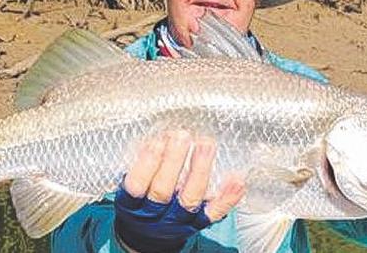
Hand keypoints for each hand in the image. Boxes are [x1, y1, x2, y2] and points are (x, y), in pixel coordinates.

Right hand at [114, 131, 245, 252]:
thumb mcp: (130, 182)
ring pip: (189, 199)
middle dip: (173, 161)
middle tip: (182, 136)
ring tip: (206, 145)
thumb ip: (141, 162)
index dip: (146, 164)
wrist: (149, 235)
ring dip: (199, 170)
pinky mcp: (198, 223)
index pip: (137, 186)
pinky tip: (236, 179)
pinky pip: (214, 212)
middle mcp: (154, 214)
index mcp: (132, 204)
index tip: (156, 141)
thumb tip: (156, 132)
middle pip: (162, 191)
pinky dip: (227, 196)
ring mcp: (178, 220)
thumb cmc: (140, 199)